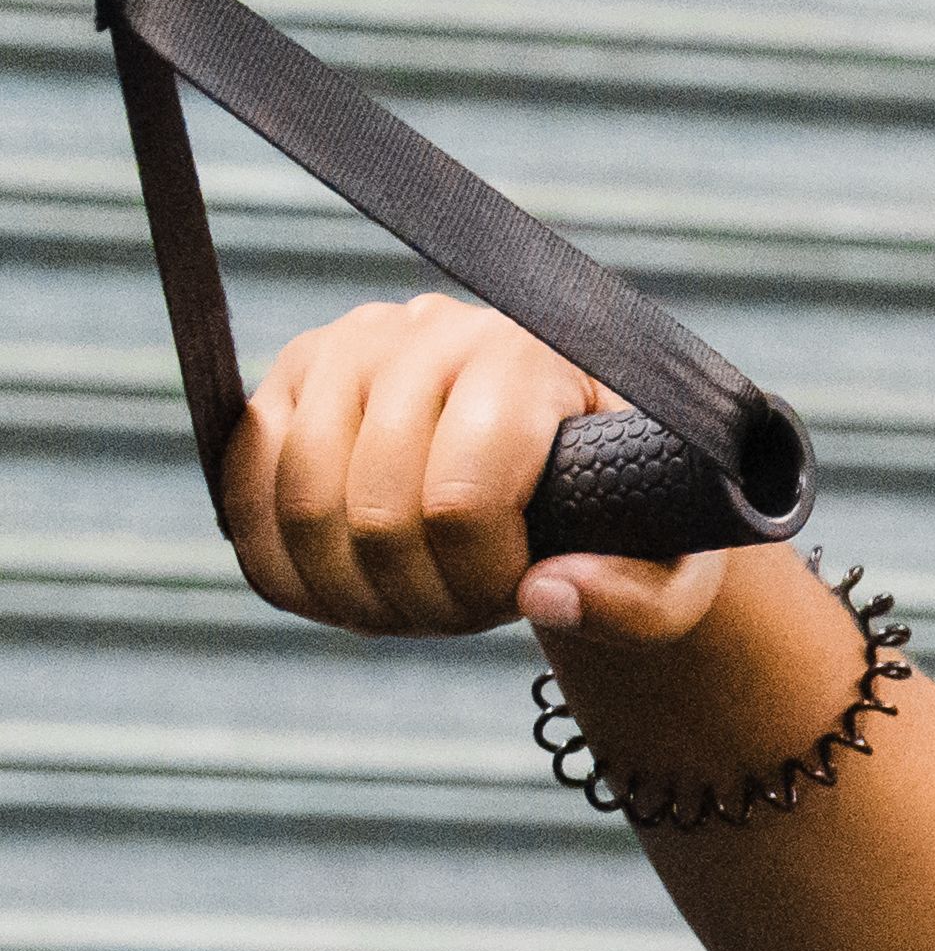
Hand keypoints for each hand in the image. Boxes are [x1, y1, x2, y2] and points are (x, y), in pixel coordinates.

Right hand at [217, 299, 744, 653]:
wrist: (567, 454)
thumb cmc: (629, 512)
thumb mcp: (673, 565)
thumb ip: (637, 596)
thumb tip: (544, 597)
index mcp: (534, 359)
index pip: (462, 500)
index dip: (477, 582)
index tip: (517, 599)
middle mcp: (431, 334)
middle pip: (372, 509)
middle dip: (413, 597)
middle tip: (459, 616)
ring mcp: (348, 346)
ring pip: (299, 500)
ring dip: (347, 590)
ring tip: (409, 608)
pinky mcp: (292, 377)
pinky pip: (246, 484)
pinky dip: (281, 562)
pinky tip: (342, 593)